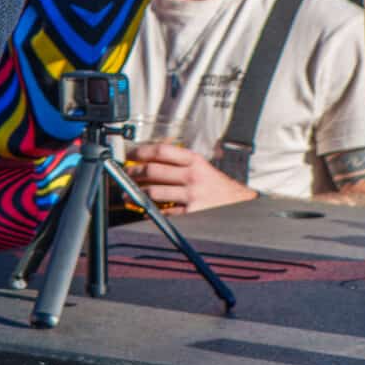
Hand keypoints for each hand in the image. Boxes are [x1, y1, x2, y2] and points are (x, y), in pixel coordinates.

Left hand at [125, 141, 253, 214]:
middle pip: (153, 170)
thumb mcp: (202, 167)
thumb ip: (180, 162)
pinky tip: (145, 210)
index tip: (129, 154)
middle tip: (125, 174)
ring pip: (155, 192)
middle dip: (133, 172)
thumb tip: (150, 160)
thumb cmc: (218, 186)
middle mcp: (192, 176)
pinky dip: (152, 211)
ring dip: (137, 193)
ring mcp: (192, 195)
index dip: (140, 151)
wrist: (240, 205)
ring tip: (128, 193)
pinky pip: (165, 212)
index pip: (161, 151)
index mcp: (194, 161)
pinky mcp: (192, 214)